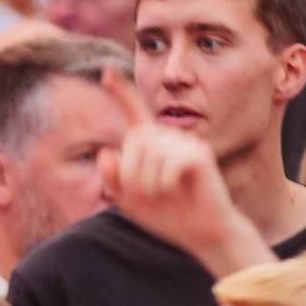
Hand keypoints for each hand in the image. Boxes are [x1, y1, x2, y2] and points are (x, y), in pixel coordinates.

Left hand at [96, 69, 271, 276]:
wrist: (200, 233)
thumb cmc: (167, 215)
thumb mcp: (130, 200)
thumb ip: (114, 179)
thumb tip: (104, 153)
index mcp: (151, 145)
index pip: (134, 114)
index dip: (120, 93)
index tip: (106, 72)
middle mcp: (168, 138)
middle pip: (134, 142)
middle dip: (131, 175)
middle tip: (144, 197)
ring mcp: (185, 143)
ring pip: (149, 154)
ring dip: (147, 183)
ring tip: (160, 196)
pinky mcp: (199, 154)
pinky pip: (169, 163)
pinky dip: (164, 183)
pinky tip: (175, 191)